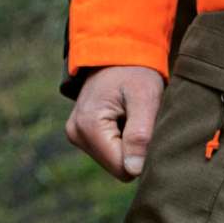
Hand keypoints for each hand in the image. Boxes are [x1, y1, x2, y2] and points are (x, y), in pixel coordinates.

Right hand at [65, 65, 164, 180]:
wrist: (117, 51)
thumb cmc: (135, 72)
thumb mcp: (144, 99)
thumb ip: (140, 135)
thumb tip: (133, 170)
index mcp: (88, 126)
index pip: (123, 169)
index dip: (142, 155)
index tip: (147, 130)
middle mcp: (76, 133)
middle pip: (117, 168)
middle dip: (134, 150)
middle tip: (139, 120)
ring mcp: (76, 134)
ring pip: (114, 162)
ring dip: (128, 145)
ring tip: (130, 117)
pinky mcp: (80, 135)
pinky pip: (109, 153)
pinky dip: (121, 141)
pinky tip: (122, 119)